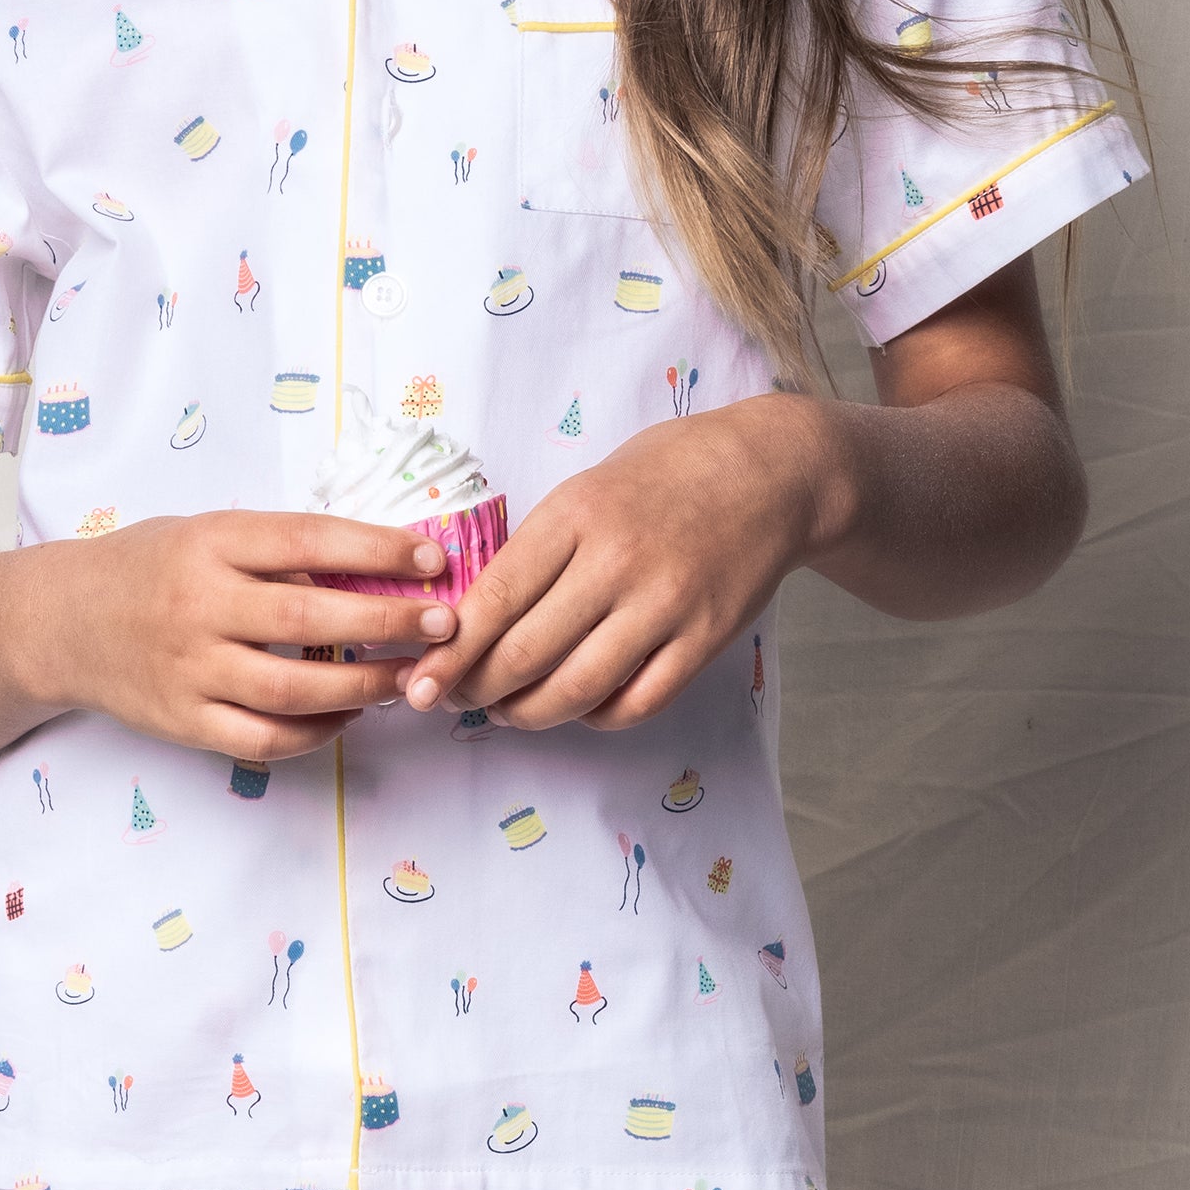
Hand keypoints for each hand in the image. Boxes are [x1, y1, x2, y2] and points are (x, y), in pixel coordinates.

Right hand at [32, 508, 459, 761]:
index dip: (377, 550)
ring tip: (410, 677)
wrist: (60, 622)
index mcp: (209, 543)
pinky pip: (263, 740)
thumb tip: (377, 565)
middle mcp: (198, 605)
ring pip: (294, 690)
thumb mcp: (205, 534)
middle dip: (388, 623)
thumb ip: (275, 550)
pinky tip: (349, 718)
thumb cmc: (148, 567)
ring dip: (365, 687)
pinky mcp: (184, 722)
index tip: (433, 558)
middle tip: (444, 624)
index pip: (308, 541)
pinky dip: (317, 734)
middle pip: (310, 619)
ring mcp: (189, 670)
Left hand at [397, 398, 847, 731]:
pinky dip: (598, 717)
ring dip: (529, 713)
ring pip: (577, 690)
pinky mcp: (705, 639)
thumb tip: (472, 615)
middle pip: (525, 653)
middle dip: (476, 690)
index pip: (494, 600)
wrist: (769, 472)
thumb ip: (538, 547)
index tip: (421, 681)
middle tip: (455, 700)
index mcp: (576, 515)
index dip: (450, 653)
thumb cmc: (666, 474)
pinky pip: (637, 703)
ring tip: (508, 711)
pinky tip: (580, 707)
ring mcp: (666, 606)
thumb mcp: (588, 486)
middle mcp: (617, 562)